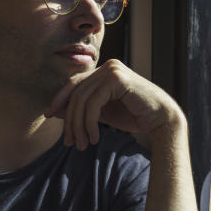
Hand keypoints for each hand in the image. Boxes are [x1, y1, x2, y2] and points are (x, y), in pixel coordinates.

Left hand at [45, 59, 181, 149]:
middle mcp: (108, 66)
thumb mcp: (102, 113)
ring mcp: (113, 70)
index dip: (59, 99)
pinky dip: (90, 123)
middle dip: (70, 119)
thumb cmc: (134, 116)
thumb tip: (55, 110)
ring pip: (82, 99)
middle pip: (76, 92)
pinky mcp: (118, 78)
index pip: (74, 83)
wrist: (161, 120)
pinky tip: (94, 138)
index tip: (49, 116)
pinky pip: (93, 103)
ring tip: (81, 144)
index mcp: (104, 71)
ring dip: (79, 125)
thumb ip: (83, 109)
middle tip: (69, 142)